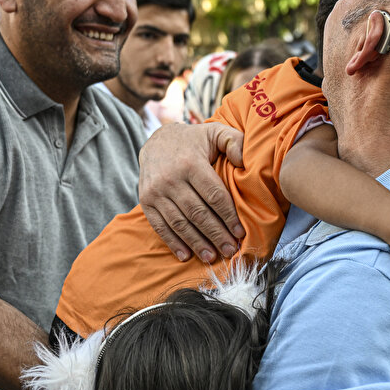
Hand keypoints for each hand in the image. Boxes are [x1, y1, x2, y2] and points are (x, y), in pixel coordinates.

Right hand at [137, 123, 245, 263]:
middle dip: (216, 235)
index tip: (240, 232)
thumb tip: (244, 161)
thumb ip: (233, 141)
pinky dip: (173, 242)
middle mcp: (171, 179)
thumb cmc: (194, 141)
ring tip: (212, 257)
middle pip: (197, 213)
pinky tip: (186, 255)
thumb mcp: (215, 132)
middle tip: (230, 250)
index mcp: (191, 163)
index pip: (213, 195)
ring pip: (179, 223)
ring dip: (197, 243)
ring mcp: (156, 192)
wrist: (156, 140)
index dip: (228, 216)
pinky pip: (160, 226)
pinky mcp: (145, 201)